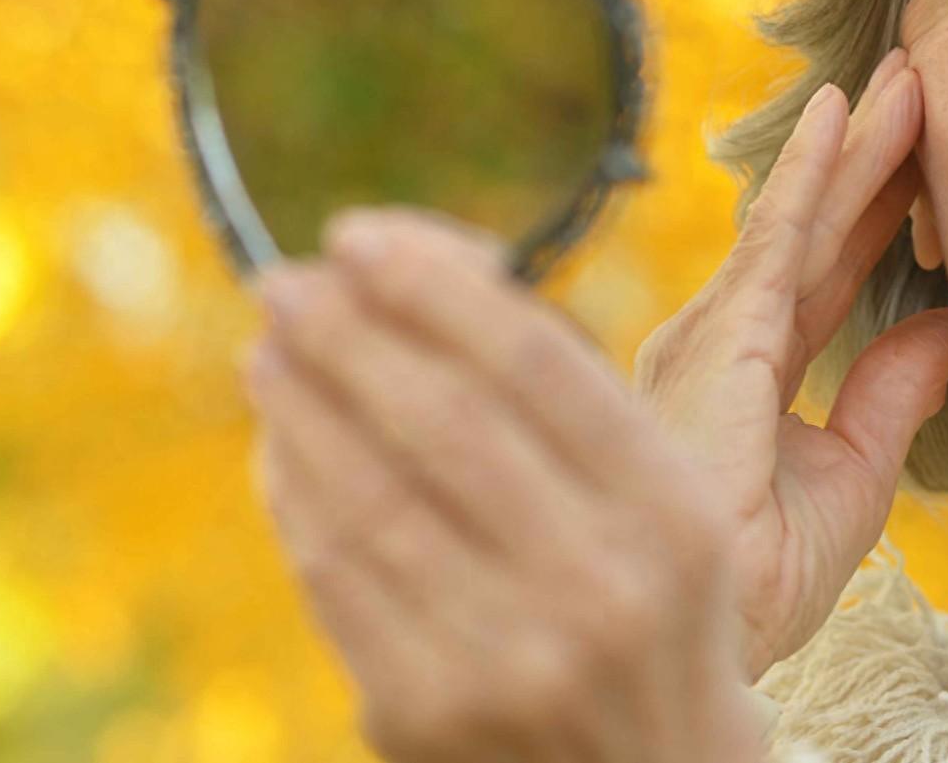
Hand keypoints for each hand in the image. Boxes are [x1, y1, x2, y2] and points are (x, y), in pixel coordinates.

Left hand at [241, 207, 765, 762]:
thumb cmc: (658, 617)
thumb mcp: (677, 515)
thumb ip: (582, 417)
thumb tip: (431, 290)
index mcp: (674, 515)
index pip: (539, 365)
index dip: (437, 285)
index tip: (365, 233)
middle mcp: (598, 585)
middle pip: (443, 421)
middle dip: (348, 332)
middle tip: (287, 279)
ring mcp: (506, 658)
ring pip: (369, 497)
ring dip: (301, 405)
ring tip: (270, 349)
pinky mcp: (422, 714)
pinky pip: (334, 577)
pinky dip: (294, 494)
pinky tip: (281, 445)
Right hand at [633, 46, 947, 682]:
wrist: (712, 640)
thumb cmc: (756, 583)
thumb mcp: (853, 476)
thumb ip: (893, 395)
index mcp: (750, 371)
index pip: (830, 267)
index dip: (879, 204)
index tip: (925, 145)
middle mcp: (721, 340)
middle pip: (815, 227)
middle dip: (870, 152)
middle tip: (917, 73)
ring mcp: (711, 336)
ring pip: (802, 218)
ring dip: (857, 144)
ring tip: (907, 74)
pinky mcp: (718, 342)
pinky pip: (779, 240)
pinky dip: (814, 172)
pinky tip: (846, 116)